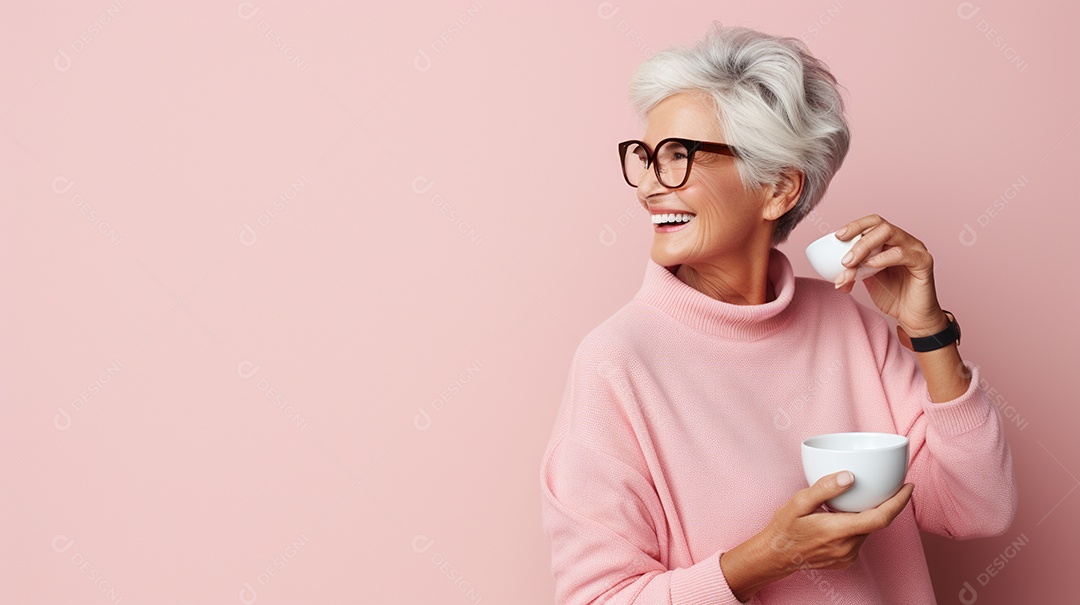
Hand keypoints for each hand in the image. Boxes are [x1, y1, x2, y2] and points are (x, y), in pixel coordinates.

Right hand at [720, 471, 913, 600]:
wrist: (775, 556)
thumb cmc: (784, 528)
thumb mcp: (798, 502)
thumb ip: (824, 488)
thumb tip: (850, 476)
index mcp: (838, 531)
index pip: (880, 518)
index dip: (899, 502)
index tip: (908, 486)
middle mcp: (847, 546)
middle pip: (876, 522)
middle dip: (885, 503)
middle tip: (885, 484)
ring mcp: (847, 555)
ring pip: (868, 530)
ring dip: (868, 514)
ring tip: (857, 498)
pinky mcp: (846, 559)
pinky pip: (859, 538)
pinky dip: (858, 524)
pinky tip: (845, 515)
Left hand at [833, 215, 949, 336]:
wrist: (912, 316)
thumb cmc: (892, 295)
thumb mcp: (867, 280)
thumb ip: (853, 270)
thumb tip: (831, 273)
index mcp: (890, 241)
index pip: (872, 223)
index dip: (854, 226)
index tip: (837, 236)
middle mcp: (904, 240)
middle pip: (879, 225)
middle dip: (857, 238)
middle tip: (844, 258)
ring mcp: (915, 248)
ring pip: (889, 234)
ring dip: (865, 247)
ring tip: (851, 264)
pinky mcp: (923, 261)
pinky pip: (902, 254)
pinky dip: (883, 258)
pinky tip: (871, 266)